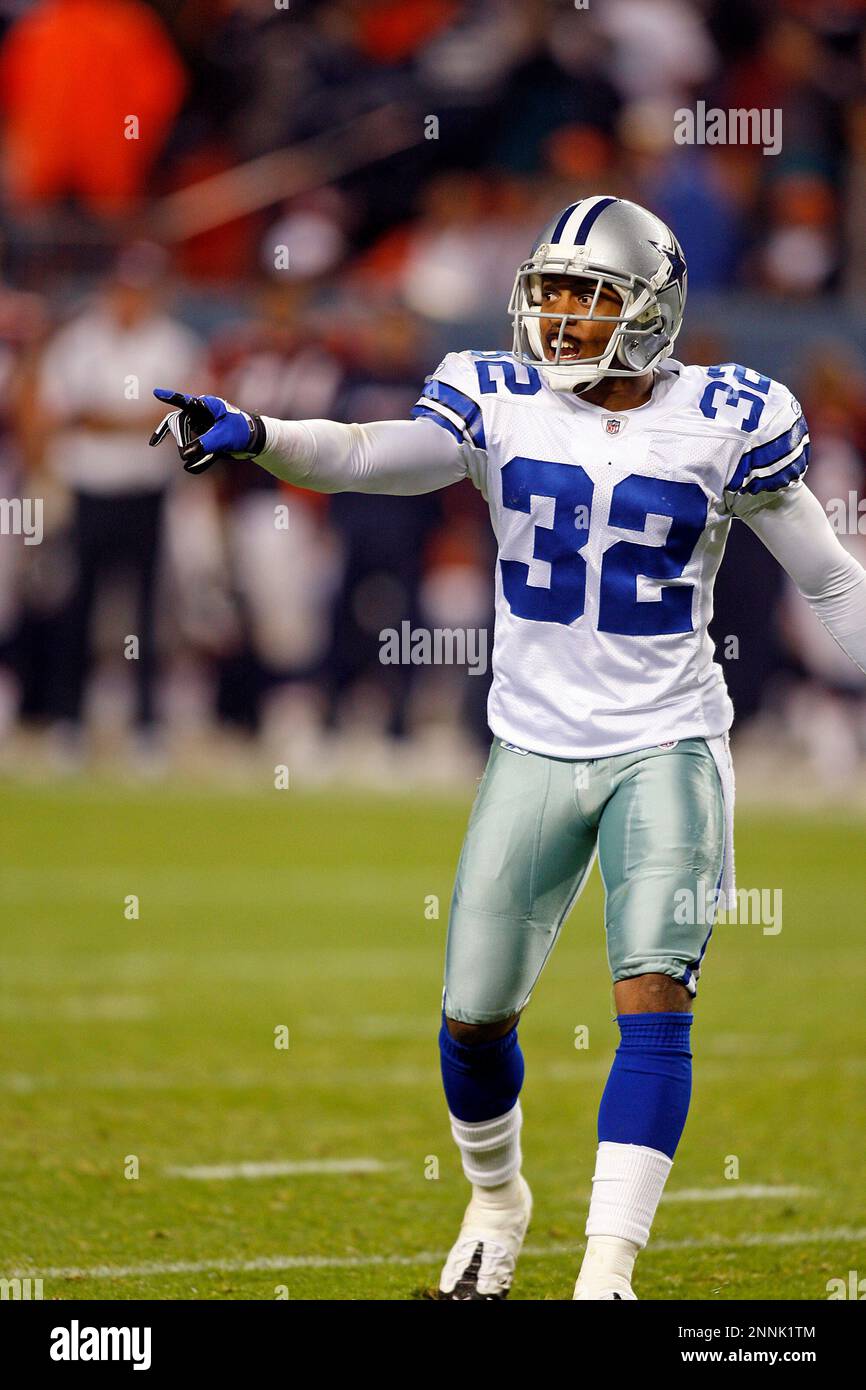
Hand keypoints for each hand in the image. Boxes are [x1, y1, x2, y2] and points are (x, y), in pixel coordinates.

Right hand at [149, 389, 265, 472]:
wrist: (255, 440)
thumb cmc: (242, 432)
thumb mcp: (224, 438)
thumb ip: (205, 444)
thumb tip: (185, 455)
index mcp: (207, 406)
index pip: (185, 402)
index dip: (170, 398)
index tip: (157, 393)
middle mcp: (200, 412)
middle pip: (179, 422)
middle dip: (180, 439)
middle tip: (185, 455)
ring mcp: (200, 423)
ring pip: (182, 433)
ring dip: (184, 446)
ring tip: (189, 462)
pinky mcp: (202, 435)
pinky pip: (190, 444)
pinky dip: (188, 454)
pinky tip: (176, 458)